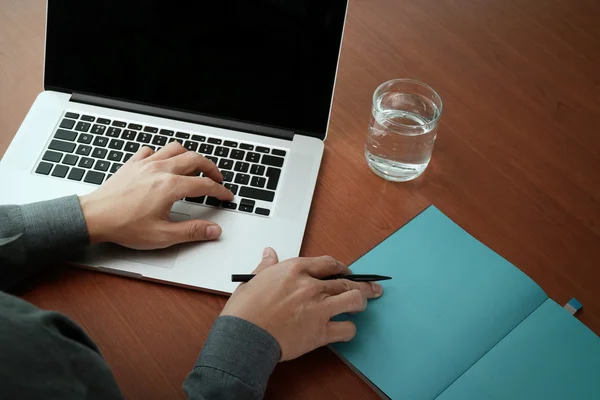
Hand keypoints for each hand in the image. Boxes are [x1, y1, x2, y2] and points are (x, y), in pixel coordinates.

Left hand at [79, 142, 233, 249]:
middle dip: (211, 168)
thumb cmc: (123, 226)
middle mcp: (160, 170)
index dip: (220, 191)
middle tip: (217, 179)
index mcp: (170, 187)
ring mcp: (145, 164)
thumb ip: (192, 231)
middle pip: (195, 159)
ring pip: (175, 149)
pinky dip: (162, 154)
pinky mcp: (132, 164)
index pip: (204, 184)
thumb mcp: (162, 236)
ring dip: (189, 156)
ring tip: (195, 168)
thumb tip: (213, 230)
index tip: (226, 196)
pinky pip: (151, 150)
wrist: (94, 217)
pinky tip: (163, 165)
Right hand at [221, 248, 382, 360]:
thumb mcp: (253, 280)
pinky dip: (349, 329)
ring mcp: (318, 308)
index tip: (345, 271)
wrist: (244, 337)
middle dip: (362, 284)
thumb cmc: (245, 311)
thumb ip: (266, 266)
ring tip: (362, 305)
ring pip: (354, 299)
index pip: (328, 263)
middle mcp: (311, 285)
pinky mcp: (320, 331)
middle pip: (346, 281)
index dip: (341, 267)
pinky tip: (346, 329)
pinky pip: (347, 329)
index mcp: (295, 269)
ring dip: (361, 302)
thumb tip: (269, 253)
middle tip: (371, 286)